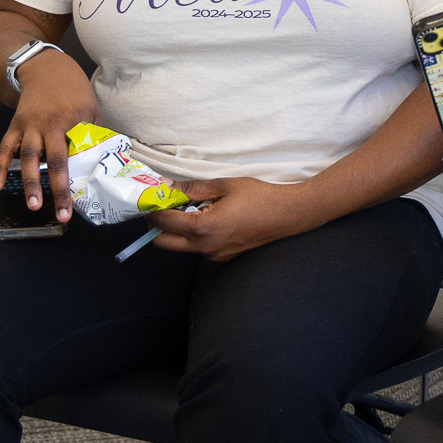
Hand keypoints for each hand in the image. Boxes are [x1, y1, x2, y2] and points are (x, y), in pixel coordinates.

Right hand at [0, 52, 99, 221]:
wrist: (45, 68)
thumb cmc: (73, 90)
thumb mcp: (91, 107)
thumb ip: (92, 132)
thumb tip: (101, 159)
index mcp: (74, 120)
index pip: (80, 153)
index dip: (82, 175)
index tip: (85, 197)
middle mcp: (50, 124)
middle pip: (56, 160)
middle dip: (58, 188)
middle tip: (61, 213)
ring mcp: (30, 125)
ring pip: (29, 156)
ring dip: (31, 182)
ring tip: (33, 205)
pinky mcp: (15, 125)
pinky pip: (5, 148)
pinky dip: (0, 167)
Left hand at [147, 176, 307, 260]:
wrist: (288, 215)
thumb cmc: (260, 197)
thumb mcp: (224, 185)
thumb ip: (192, 187)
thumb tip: (168, 187)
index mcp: (203, 228)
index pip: (163, 222)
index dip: (153, 208)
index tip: (153, 196)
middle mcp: (205, 247)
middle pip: (162, 243)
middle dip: (157, 225)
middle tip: (165, 206)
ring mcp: (214, 255)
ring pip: (180, 246)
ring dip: (177, 230)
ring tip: (192, 208)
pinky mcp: (222, 257)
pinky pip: (198, 248)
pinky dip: (195, 235)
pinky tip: (210, 218)